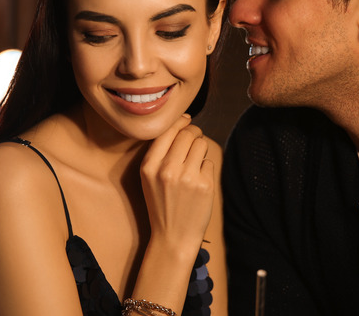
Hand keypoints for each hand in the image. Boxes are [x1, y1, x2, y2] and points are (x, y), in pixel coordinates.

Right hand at [140, 114, 214, 248]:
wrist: (173, 238)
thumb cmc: (162, 204)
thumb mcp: (149, 178)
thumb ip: (161, 153)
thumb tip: (183, 122)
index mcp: (149, 166)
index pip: (168, 131)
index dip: (180, 122)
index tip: (186, 121)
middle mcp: (167, 170)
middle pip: (187, 134)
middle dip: (193, 133)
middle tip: (194, 141)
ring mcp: (187, 178)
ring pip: (201, 144)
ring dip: (200, 150)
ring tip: (195, 163)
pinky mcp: (205, 185)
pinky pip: (209, 162)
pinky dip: (205, 169)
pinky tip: (198, 182)